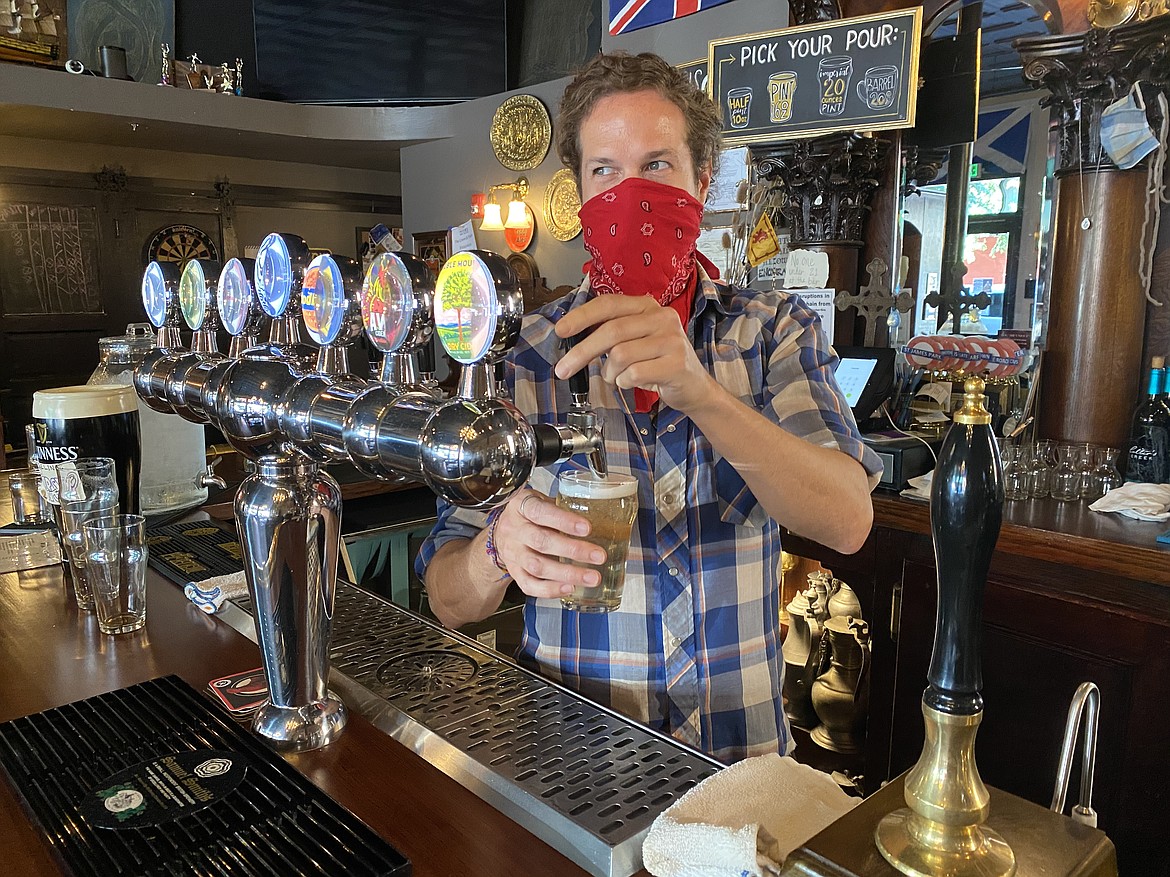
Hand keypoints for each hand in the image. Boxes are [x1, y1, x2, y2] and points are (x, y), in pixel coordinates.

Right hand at [492, 489, 606, 599]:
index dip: (564, 521)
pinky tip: (570, 588)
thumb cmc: (527, 514)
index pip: (540, 512)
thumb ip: (561, 507)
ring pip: (538, 566)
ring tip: (592, 577)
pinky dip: (550, 590)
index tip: (587, 528)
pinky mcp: (514, 572)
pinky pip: (530, 585)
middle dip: (573, 551)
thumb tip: (599, 513)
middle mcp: (515, 530)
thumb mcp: (540, 500)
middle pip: (542, 542)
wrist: (499, 531)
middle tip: (599, 556)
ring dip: (567, 573)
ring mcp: (513, 554)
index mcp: (522, 507)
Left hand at [553, 295, 718, 413]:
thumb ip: (612, 333)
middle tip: (563, 369)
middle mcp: (662, 318)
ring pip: (620, 355)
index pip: (609, 304)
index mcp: (648, 307)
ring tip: (616, 377)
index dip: (582, 316)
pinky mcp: (676, 364)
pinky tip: (632, 383)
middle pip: (611, 331)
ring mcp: (672, 340)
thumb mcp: (637, 340)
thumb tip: (573, 336)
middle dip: (582, 352)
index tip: (560, 330)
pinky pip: (634, 374)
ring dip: (609, 373)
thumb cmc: (659, 363)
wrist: (695, 387)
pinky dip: (624, 383)